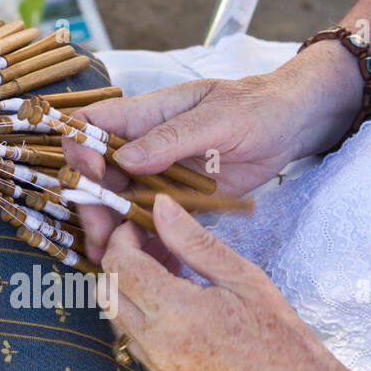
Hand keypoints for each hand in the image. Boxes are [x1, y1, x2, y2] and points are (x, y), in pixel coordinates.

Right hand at [65, 45, 362, 262]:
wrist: (291, 125)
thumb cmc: (255, 107)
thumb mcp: (216, 118)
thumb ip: (170, 138)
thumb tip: (127, 158)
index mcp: (144, 115)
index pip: (91, 126)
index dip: (79, 150)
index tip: (90, 176)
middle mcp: (144, 147)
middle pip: (97, 175)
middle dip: (91, 205)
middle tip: (102, 237)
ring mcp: (158, 176)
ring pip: (118, 203)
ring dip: (110, 229)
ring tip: (111, 259)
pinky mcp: (176, 201)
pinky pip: (149, 222)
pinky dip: (140, 242)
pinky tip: (138, 264)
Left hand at [105, 194, 370, 370]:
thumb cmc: (281, 340)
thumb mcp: (243, 278)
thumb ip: (195, 241)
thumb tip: (162, 207)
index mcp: (177, 313)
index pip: (120, 266)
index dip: (122, 238)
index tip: (138, 225)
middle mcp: (158, 346)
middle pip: (107, 293)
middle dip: (117, 262)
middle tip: (147, 244)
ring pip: (117, 321)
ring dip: (128, 292)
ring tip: (166, 273)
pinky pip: (137, 347)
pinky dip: (143, 320)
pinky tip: (176, 309)